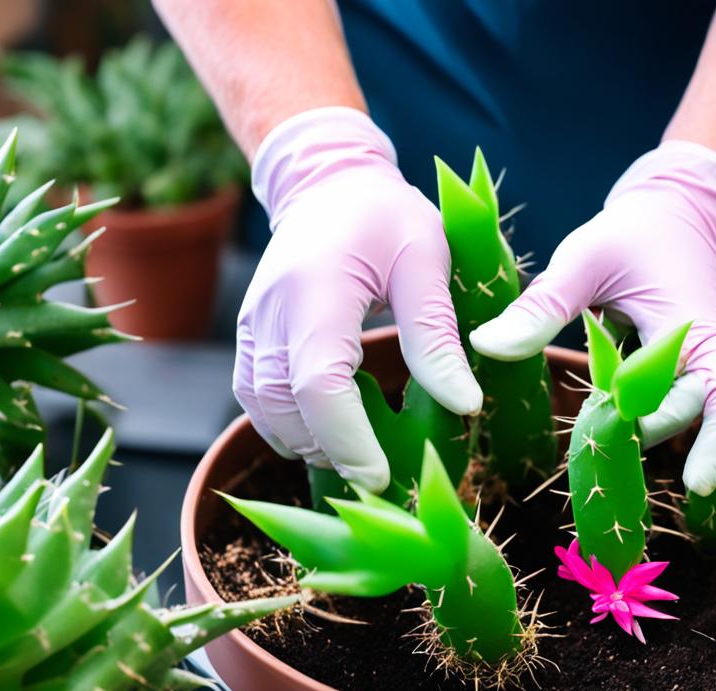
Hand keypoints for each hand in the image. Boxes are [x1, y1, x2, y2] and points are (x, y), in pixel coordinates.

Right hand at [236, 107, 481, 491]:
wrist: (330, 185)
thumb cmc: (386, 217)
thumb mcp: (427, 262)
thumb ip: (437, 334)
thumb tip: (466, 404)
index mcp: (317, 290)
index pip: (319, 381)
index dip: (347, 438)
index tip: (381, 476)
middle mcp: (270, 312)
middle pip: (284, 405)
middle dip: (330, 451)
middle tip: (381, 480)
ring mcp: (252, 325)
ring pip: (263, 407)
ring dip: (307, 442)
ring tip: (359, 460)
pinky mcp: (250, 336)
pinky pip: (256, 395)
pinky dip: (288, 425)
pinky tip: (329, 435)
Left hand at [470, 141, 715, 495]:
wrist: (674, 213)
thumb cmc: (633, 233)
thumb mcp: (584, 259)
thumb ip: (542, 306)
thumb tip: (485, 347)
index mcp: (699, 330)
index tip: (694, 485)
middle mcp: (713, 357)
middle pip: (686, 418)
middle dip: (640, 429)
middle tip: (592, 429)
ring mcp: (701, 370)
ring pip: (672, 419)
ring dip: (632, 425)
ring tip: (590, 425)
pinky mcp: (682, 377)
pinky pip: (662, 410)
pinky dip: (631, 417)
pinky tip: (599, 423)